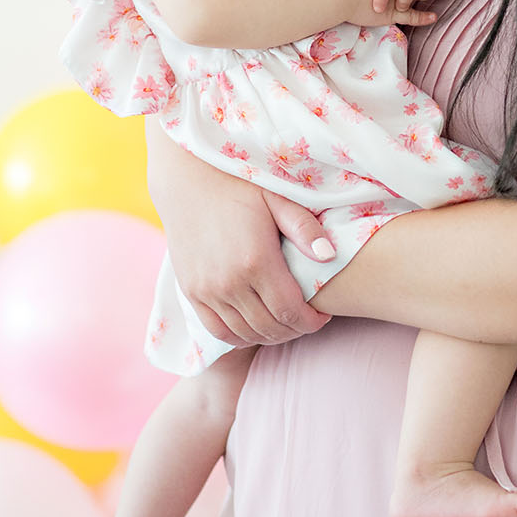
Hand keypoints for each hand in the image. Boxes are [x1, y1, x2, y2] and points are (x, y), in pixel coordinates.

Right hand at [145, 117, 334, 346]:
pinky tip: (255, 327)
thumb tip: (330, 257)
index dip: (311, 322)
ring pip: (246, 333)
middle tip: (308, 321)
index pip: (290, 311)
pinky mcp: (191, 292)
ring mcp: (207, 291)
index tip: (323, 316)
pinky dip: (241, 336)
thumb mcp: (276, 198)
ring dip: (270, 336)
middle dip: (295, 330)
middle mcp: (230, 282)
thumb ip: (304, 229)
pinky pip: (218, 331)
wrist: (187, 180)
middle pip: (270, 327)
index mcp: (256, 261)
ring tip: (285, 323)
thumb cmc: (238, 186)